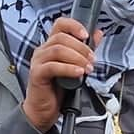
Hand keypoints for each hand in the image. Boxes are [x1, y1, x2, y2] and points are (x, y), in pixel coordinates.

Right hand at [22, 17, 100, 131]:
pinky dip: (68, 68)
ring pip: (58, 50)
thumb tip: (97, 34)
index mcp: (51, 45)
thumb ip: (85, 49)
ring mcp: (38, 61)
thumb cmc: (57, 88)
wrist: (43, 109)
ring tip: (87, 68)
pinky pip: (53, 66)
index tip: (87, 35)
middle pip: (61, 37)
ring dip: (77, 57)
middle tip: (92, 58)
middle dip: (81, 47)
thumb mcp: (75, 65)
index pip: (60, 24)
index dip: (74, 26)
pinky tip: (78, 73)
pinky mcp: (37, 74)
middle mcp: (43, 50)